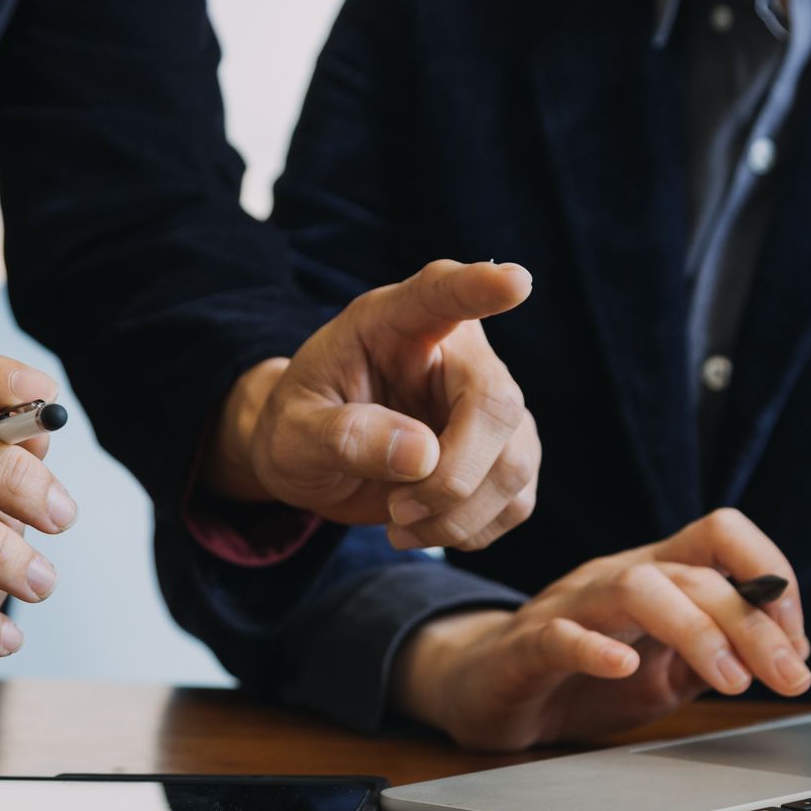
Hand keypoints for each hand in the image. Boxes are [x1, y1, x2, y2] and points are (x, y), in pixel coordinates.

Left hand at [209, 260, 538, 550]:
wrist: (313, 462)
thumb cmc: (299, 429)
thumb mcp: (292, 433)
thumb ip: (344, 435)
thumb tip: (422, 455)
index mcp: (394, 322)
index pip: (442, 293)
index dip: (479, 287)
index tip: (515, 281)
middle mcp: (455, 353)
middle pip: (497, 404)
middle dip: (454, 478)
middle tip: (396, 513)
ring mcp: (488, 403)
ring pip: (516, 461)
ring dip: (460, 515)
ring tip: (398, 524)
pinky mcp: (504, 452)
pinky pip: (518, 498)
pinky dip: (474, 529)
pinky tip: (428, 527)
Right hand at [392, 509, 810, 749]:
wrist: (486, 691)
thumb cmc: (581, 678)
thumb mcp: (667, 670)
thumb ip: (718, 654)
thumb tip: (790, 654)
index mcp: (657, 574)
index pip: (723, 537)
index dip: (772, 577)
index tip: (797, 643)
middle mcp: (617, 577)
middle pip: (694, 572)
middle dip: (753, 624)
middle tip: (789, 677)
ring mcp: (570, 606)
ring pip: (638, 589)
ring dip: (696, 630)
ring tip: (730, 681)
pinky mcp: (526, 647)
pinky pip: (560, 636)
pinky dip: (595, 649)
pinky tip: (624, 669)